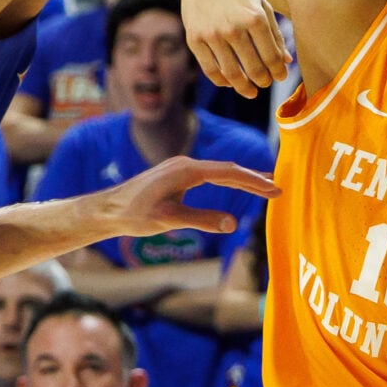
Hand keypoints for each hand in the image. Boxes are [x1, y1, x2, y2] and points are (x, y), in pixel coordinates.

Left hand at [93, 155, 280, 240]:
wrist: (107, 208)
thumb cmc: (134, 215)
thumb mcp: (169, 220)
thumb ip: (201, 220)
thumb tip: (232, 223)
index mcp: (187, 170)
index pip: (230, 173)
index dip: (255, 182)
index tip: (276, 190)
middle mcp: (185, 164)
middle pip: (228, 169)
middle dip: (253, 178)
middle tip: (278, 187)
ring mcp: (180, 168)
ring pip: (219, 171)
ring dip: (241, 178)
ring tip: (263, 184)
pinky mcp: (175, 175)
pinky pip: (209, 174)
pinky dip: (226, 180)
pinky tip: (232, 185)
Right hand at [173, 0, 286, 96]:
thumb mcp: (261, 3)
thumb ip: (274, 33)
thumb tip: (287, 61)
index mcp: (255, 17)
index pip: (272, 56)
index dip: (278, 71)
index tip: (280, 77)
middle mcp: (234, 28)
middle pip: (254, 68)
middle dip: (263, 81)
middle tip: (265, 84)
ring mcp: (212, 35)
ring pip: (232, 74)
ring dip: (244, 87)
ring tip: (250, 91)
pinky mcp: (195, 39)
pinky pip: (210, 69)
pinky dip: (221, 80)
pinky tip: (229, 83)